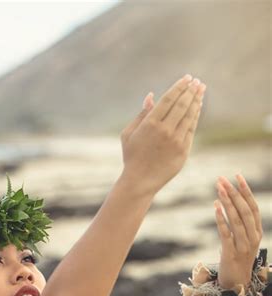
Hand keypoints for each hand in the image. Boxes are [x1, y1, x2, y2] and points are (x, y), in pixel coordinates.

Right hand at [120, 74, 205, 194]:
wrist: (139, 181)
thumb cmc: (132, 157)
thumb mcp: (129, 134)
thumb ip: (142, 114)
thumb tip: (152, 96)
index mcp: (150, 124)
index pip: (169, 98)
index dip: (180, 86)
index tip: (187, 78)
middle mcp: (165, 130)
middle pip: (182, 104)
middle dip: (191, 90)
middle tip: (197, 82)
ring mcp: (176, 141)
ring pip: (190, 115)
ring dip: (197, 100)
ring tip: (201, 90)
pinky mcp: (183, 150)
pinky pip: (191, 129)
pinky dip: (196, 116)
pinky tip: (198, 107)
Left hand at [215, 174, 262, 289]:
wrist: (236, 285)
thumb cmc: (236, 261)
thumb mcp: (243, 242)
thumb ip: (240, 226)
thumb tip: (229, 206)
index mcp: (257, 233)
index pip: (253, 207)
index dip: (246, 191)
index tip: (237, 176)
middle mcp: (253, 238)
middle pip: (244, 211)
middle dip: (233, 193)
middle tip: (222, 179)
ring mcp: (243, 246)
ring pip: (237, 220)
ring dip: (227, 202)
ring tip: (218, 189)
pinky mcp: (231, 253)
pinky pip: (226, 233)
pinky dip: (221, 219)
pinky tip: (215, 207)